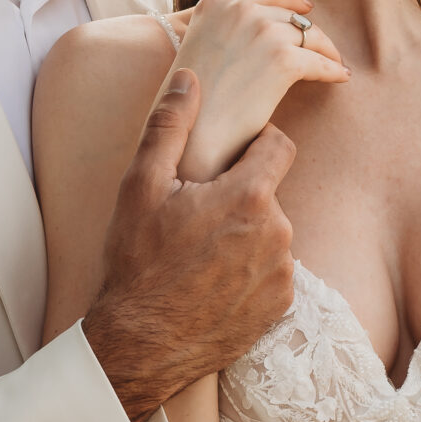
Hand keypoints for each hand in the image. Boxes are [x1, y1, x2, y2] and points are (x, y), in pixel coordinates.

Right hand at [82, 70, 295, 421]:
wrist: (140, 343)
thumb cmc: (137, 261)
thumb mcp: (141, 186)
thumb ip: (170, 126)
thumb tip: (189, 79)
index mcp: (250, 196)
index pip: (279, 145)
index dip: (255, 145)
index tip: (227, 159)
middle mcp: (278, 233)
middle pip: (269, 193)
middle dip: (241, 195)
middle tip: (197, 215)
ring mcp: (283, 273)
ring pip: (271, 233)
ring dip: (246, 234)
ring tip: (202, 253)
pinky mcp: (280, 306)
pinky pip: (272, 271)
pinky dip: (250, 271)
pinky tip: (213, 282)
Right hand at [167, 0, 347, 182]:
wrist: (193, 137)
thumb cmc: (192, 104)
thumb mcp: (199, 49)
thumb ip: (223, 31)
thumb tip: (255, 28)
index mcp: (214, 4)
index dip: (289, 0)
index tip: (306, 9)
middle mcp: (238, 10)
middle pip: (289, 15)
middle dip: (308, 31)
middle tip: (323, 46)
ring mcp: (261, 31)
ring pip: (309, 36)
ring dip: (325, 51)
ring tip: (335, 63)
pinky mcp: (282, 59)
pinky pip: (320, 61)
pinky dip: (332, 70)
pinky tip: (340, 77)